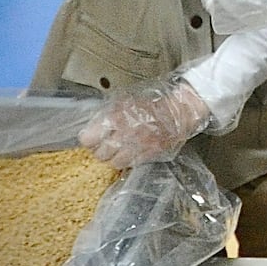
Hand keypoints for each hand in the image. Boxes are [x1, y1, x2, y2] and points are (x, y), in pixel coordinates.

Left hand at [79, 74, 209, 169]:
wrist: (179, 110)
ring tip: (116, 149)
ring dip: (112, 157)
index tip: (89, 137)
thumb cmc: (153, 103)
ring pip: (114, 162)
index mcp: (117, 118)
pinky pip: (129, 164)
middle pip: (100, 153)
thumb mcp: (125, 101)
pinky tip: (129, 152)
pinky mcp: (148, 155)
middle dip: (99, 149)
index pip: (89, 138)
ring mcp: (138, 147)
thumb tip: (93, 125)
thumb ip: (108, 113)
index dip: (88, 139)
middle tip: (102, 144)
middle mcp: (126, 135)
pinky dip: (127, 160)